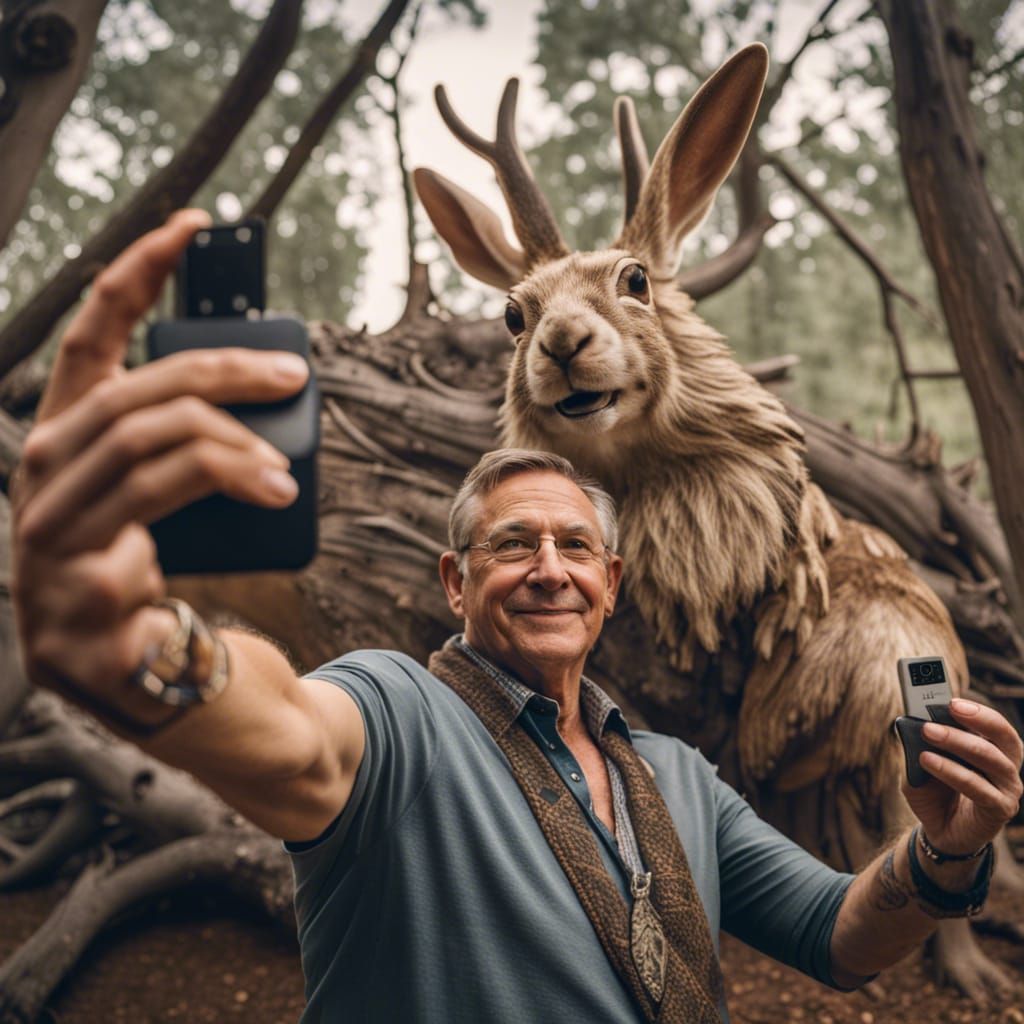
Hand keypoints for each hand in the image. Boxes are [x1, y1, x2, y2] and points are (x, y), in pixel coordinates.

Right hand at [11, 210, 309, 725]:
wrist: (152, 692)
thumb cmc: (166, 577)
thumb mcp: (169, 498)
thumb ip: (187, 444)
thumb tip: (265, 383)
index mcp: (67, 448)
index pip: (92, 343)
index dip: (138, 278)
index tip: (196, 227)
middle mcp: (44, 487)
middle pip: (133, 399)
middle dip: (220, 376)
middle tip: (292, 379)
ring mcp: (50, 552)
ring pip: (145, 458)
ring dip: (230, 453)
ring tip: (285, 477)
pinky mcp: (77, 615)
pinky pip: (149, 548)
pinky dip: (212, 518)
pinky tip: (252, 533)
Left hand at [902, 697, 1023, 855]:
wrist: (939, 831)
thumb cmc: (934, 791)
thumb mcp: (919, 762)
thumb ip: (918, 744)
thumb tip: (908, 722)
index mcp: (994, 749)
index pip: (994, 724)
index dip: (977, 709)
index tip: (952, 698)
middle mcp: (1006, 766)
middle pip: (1003, 736)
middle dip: (976, 718)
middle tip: (947, 707)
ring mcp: (1007, 789)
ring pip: (991, 758)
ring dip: (958, 741)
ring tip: (927, 732)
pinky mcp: (1000, 809)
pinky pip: (979, 787)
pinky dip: (952, 771)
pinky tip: (928, 761)